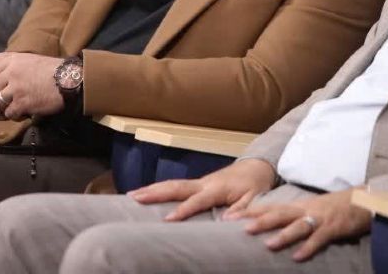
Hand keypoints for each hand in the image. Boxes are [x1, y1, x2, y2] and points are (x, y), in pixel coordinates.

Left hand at [0, 52, 65, 119]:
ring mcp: (16, 87)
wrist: (68, 79)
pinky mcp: (22, 102)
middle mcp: (11, 72)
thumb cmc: (52, 69)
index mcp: (12, 60)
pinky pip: (9, 112)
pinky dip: (12, 115)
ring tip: (7, 109)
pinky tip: (19, 113)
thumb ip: (13, 64)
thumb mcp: (30, 60)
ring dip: (0, 108)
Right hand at [129, 158, 276, 221]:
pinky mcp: (197, 183)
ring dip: (152, 189)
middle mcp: (204, 182)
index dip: (183, 209)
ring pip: (172, 184)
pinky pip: (175, 186)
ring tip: (131, 195)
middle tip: (134, 197)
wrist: (256, 166)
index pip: (197, 199)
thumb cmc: (255, 184)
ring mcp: (199, 181)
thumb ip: (242, 209)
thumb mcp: (255, 198)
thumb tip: (228, 221)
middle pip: (177, 186)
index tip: (168, 219)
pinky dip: (159, 188)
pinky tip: (145, 194)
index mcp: (217, 188)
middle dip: (155, 192)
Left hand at [228, 188, 370, 261]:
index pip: (269, 206)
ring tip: (268, 244)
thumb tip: (272, 226)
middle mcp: (305, 209)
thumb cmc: (335, 207)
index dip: (250, 211)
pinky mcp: (333, 227)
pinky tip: (298, 257)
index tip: (230, 216)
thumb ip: (293, 216)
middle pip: (279, 213)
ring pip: (298, 225)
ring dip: (283, 235)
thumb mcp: (311, 209)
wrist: (363, 199)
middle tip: (241, 228)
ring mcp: (319, 218)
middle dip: (260, 220)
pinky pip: (319, 238)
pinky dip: (308, 247)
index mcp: (298, 205)